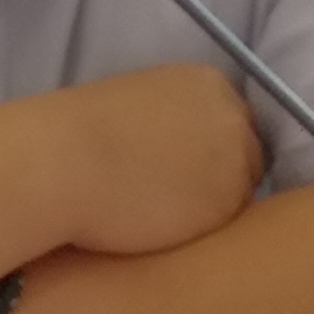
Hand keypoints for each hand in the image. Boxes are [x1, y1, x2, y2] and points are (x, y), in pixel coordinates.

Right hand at [46, 63, 266, 257]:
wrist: (65, 163)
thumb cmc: (84, 133)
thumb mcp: (143, 103)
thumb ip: (178, 118)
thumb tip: (186, 148)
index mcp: (210, 84)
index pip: (233, 122)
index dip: (210, 150)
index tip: (183, 166)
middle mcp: (235, 118)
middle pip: (248, 155)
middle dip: (220, 176)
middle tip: (177, 194)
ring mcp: (237, 163)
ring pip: (240, 193)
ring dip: (213, 205)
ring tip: (165, 212)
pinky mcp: (228, 207)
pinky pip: (226, 224)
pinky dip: (202, 229)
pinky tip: (165, 226)